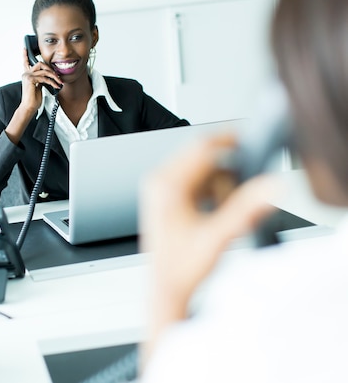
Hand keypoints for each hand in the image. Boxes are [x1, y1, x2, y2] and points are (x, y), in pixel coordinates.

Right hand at [5, 49, 62, 143]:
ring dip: (54, 77)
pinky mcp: (30, 80)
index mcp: (27, 75)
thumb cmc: (33, 100)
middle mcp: (26, 74)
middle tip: (57, 76)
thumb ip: (40, 79)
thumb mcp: (38, 87)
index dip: (25, 55)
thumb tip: (48, 76)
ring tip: (59, 82)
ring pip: (44, 71)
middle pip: (40, 64)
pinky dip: (52, 82)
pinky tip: (55, 86)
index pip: (25, 63)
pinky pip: (44, 78)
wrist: (29, 107)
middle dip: (50, 69)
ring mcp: (27, 76)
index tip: (25, 49)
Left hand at [140, 134, 278, 362]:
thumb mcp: (218, 236)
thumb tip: (270, 187)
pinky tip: (215, 213)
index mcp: (166, 185)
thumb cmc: (181, 267)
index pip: (202, 147)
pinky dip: (211, 190)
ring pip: (200, 168)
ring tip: (223, 213)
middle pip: (201, 155)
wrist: (165, 287)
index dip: (230, 141)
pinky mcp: (164, 196)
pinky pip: (194, 179)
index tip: (251, 144)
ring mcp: (159, 188)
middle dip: (226, 172)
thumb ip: (246, 209)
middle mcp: (158, 182)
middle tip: (241, 195)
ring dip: (219, 183)